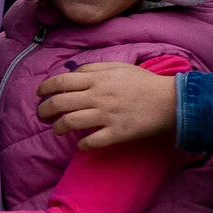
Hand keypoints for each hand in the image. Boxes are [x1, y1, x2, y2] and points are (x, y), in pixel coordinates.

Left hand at [37, 61, 178, 148]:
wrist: (172, 101)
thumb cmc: (143, 82)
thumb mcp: (117, 67)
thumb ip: (93, 68)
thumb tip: (71, 73)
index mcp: (96, 79)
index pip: (60, 82)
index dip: (44, 89)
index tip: (40, 94)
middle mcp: (98, 97)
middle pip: (59, 103)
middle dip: (44, 110)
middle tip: (42, 115)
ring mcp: (107, 115)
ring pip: (70, 123)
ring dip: (58, 128)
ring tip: (57, 129)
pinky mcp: (118, 133)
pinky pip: (92, 142)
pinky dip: (82, 145)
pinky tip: (80, 145)